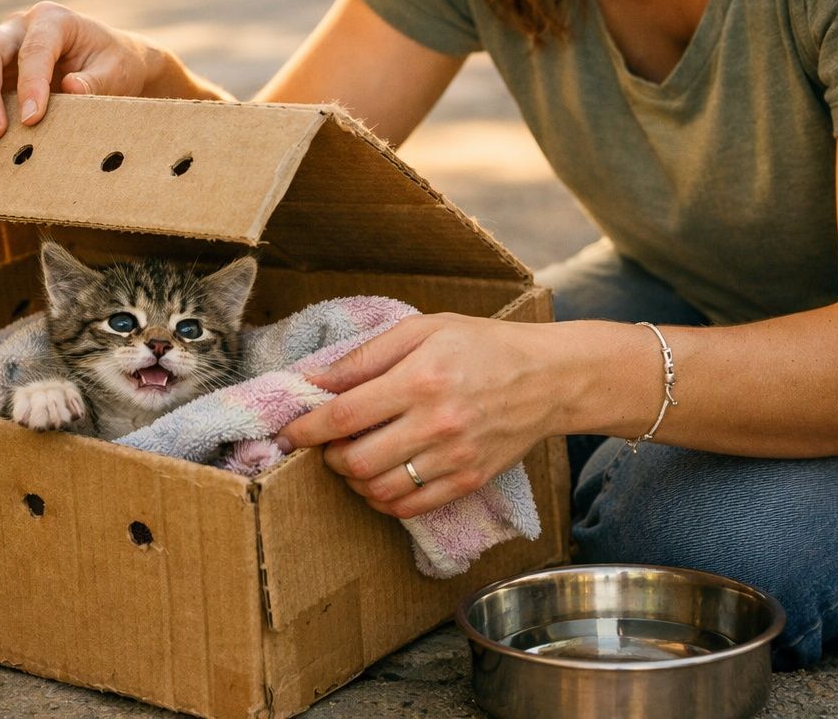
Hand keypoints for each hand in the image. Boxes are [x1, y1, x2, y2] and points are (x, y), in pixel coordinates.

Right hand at [0, 2, 158, 138]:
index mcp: (53, 19)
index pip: (34, 50)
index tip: (31, 120)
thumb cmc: (114, 65)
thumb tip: (70, 88)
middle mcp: (20, 25)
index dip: (30, 85)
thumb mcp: (116, 72)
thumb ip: (96, 82)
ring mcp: (0, 41)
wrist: (109, 62)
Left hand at [276, 313, 562, 518]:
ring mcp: (454, 458)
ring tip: (353, 459)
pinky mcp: (468, 481)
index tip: (288, 433)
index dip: (306, 428)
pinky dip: (382, 500)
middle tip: (327, 444)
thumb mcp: (424, 330)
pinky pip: (410, 507)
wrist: (549, 378)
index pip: (345, 414)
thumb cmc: (482, 345)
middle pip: (356, 460)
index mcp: (421, 378)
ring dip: (352, 480)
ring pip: (378, 489)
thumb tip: (315, 380)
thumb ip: (366, 356)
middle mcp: (436, 422)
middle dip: (327, 457)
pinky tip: (379, 480)